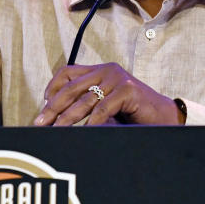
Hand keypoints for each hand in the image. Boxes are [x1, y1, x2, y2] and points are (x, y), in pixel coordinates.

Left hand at [34, 63, 183, 125]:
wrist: (164, 117)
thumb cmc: (132, 115)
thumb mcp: (105, 106)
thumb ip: (86, 106)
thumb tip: (56, 119)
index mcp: (100, 70)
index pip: (68, 72)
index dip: (53, 87)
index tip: (43, 106)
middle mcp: (107, 70)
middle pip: (72, 87)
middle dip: (53, 107)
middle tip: (41, 123)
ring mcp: (118, 79)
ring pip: (85, 100)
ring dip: (67, 118)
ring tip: (56, 131)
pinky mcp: (128, 90)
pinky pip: (103, 109)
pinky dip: (91, 123)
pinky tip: (82, 133)